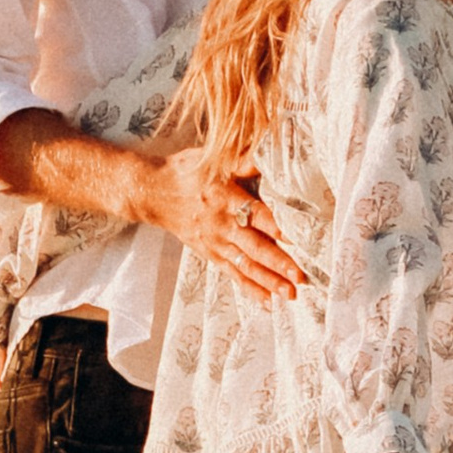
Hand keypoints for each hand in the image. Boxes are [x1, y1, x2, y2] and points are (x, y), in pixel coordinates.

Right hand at [143, 148, 305, 301]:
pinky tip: (267, 302)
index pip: (255, 215)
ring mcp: (215, 243)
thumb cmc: (187, 171)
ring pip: (245, 266)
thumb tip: (274, 150)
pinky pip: (232, 274)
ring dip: (268, 281)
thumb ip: (246, 159)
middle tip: (300, 277)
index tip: (297, 239)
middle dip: (278, 263)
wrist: (153, 192)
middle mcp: (222, 224)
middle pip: (254, 247)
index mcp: (226, 198)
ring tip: (290, 294)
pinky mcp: (210, 254)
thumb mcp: (215, 158)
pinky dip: (250, 288)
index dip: (276, 227)